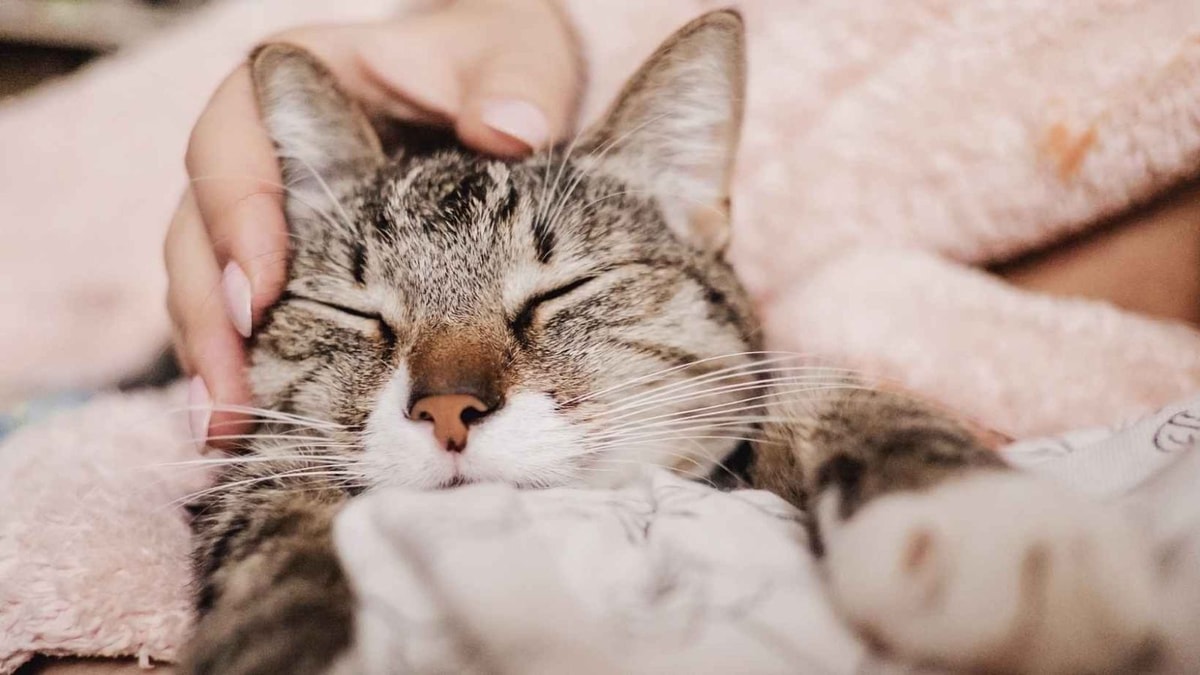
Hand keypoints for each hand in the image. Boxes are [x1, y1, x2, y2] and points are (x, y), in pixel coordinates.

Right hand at [164, 0, 581, 446]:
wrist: (507, 94)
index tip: (266, 289)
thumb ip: (519, 83)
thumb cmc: (501, 68)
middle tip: (234, 389)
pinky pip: (249, 320)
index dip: (238, 211)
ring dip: (216, 357)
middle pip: (203, 225)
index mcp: (305, 82)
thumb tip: (510, 128)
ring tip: (229, 430)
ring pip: (212, 282)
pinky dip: (248, 371)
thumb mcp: (520, 58)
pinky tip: (249, 429)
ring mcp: (275, 214)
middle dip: (212, 312)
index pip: (237, 136)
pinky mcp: (297, 269)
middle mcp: (272, 151)